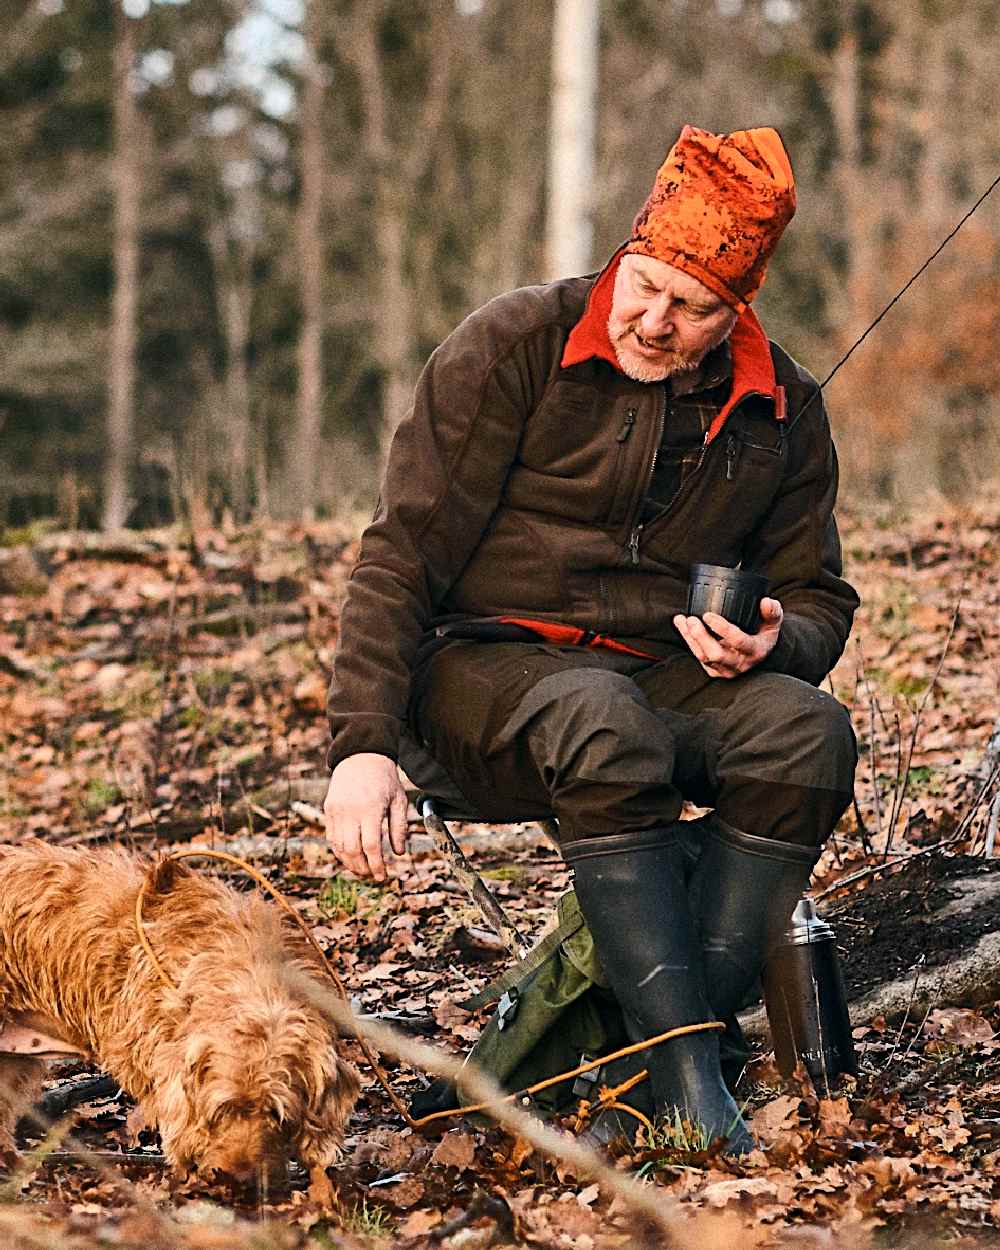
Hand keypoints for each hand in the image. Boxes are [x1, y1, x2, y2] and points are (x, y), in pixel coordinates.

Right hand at [323, 753, 408, 880]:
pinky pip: (331, 837)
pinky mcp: (329, 810)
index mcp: (370, 809)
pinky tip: (350, 857)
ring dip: (350, 863)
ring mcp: (337, 811)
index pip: (371, 847)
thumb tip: (399, 853)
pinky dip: (339, 851)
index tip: (384, 876)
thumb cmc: (384, 779)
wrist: (361, 756)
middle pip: (352, 850)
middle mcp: (350, 812)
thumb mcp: (398, 800)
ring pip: (339, 847)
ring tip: (362, 870)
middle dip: (363, 868)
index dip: (377, 865)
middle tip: (373, 876)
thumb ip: (399, 827)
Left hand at [673, 597, 782, 678]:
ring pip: (703, 656)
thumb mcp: (774, 623)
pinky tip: (682, 625)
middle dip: (700, 637)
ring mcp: (725, 669)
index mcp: (755, 651)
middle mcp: (739, 664)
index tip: (708, 615)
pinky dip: (688, 640)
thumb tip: (765, 602)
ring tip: (682, 619)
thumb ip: (772, 612)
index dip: (722, 628)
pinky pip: (698, 657)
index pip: (737, 641)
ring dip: (690, 638)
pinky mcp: (714, 670)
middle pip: (715, 654)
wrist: (760, 653)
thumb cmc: (765, 634)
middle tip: (691, 619)